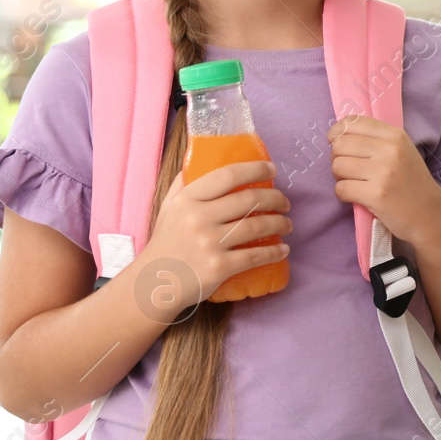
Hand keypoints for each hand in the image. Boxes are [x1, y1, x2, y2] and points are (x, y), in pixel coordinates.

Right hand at [136, 161, 291, 312]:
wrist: (153, 283)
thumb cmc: (166, 242)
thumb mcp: (169, 207)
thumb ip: (184, 183)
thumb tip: (203, 156)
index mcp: (188, 200)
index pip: (228, 175)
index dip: (256, 169)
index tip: (272, 170)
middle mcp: (198, 218)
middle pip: (249, 199)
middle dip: (276, 199)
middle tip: (285, 203)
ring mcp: (209, 243)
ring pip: (258, 226)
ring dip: (280, 224)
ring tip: (287, 224)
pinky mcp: (218, 267)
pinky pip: (255, 255)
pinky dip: (275, 252)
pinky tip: (284, 249)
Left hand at [328, 115, 440, 244]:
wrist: (429, 212)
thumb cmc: (410, 181)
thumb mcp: (401, 151)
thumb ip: (375, 140)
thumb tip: (336, 136)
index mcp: (395, 135)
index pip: (352, 122)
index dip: (337, 133)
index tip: (339, 146)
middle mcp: (390, 150)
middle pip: (339, 145)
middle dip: (337, 159)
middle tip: (350, 170)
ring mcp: (383, 172)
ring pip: (337, 166)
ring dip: (340, 178)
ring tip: (356, 183)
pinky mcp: (376, 194)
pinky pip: (341, 189)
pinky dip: (343, 195)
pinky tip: (358, 197)